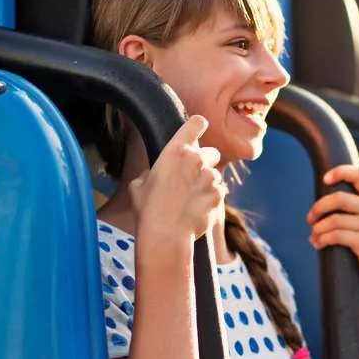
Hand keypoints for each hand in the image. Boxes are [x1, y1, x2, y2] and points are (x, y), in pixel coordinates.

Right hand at [130, 115, 224, 242]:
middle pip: (211, 152)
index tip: (199, 128)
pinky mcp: (219, 194)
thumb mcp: (139, 184)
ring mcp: (210, 177)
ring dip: (207, 183)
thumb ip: (154, 171)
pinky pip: (219, 192)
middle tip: (192, 179)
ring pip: (215, 175)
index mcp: (175, 151)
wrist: (165, 235)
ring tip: (191, 200)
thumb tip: (158, 173)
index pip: (196, 123)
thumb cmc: (148, 210)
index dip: (198, 125)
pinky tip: (198, 209)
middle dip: (205, 163)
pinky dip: (212, 199)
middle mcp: (196, 159)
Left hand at [307, 165, 358, 305]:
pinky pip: (338, 235)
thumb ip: (352, 209)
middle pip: (340, 197)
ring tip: (313, 237)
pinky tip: (318, 244)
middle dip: (319, 207)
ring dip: (318, 229)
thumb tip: (320, 203)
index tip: (325, 179)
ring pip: (336, 219)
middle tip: (310, 219)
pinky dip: (323, 239)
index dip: (341, 172)